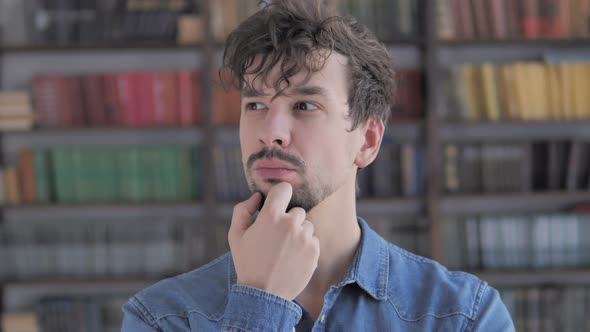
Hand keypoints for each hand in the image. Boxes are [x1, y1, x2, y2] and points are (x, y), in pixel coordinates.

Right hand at [228, 182, 319, 299]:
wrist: (264, 294)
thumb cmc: (247, 263)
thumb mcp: (235, 235)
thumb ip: (243, 210)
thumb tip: (257, 197)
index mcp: (270, 216)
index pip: (285, 189)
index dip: (280, 195)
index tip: (278, 203)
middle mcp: (290, 223)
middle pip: (297, 210)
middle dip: (288, 220)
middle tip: (277, 237)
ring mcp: (305, 237)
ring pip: (306, 226)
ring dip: (298, 233)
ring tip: (285, 250)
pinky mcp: (315, 251)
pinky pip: (313, 240)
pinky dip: (305, 246)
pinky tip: (292, 258)